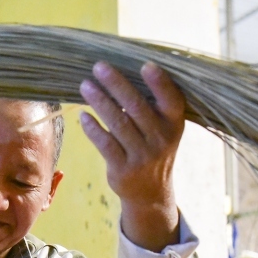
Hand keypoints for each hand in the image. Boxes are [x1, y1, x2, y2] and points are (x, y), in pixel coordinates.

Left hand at [79, 61, 185, 250]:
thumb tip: (120, 71)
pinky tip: (83, 115)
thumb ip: (152, 105)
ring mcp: (143, 156)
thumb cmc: (153, 148)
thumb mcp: (164, 129)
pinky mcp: (123, 169)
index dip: (160, 83)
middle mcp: (161, 139)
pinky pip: (105, 144)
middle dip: (116, 84)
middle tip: (99, 67)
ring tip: (85, 85)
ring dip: (100, 101)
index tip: (145, 64)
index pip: (171, 100)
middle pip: (137, 107)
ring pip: (118, 123)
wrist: (151, 193)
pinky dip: (93, 128)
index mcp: (174, 124)